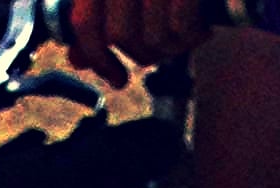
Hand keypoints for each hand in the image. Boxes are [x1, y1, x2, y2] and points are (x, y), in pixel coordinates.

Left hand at [58, 0, 204, 84]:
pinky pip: (181, 28)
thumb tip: (77, 60)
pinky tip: (203, 26)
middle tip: (165, 47)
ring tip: (187, 29)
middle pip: (120, 36)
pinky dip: (194, 35)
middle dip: (144, 52)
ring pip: (153, 39)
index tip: (117, 79)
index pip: (85, 24)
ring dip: (174, 46)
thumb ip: (98, 18)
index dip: (99, 59)